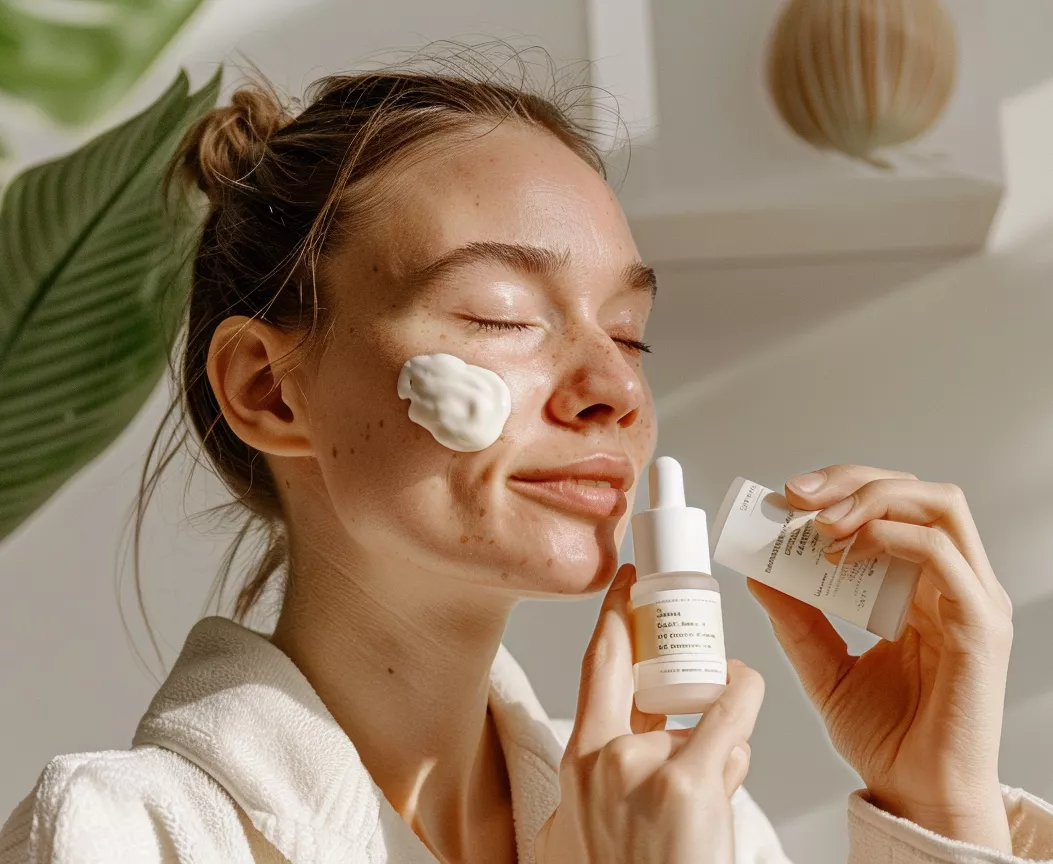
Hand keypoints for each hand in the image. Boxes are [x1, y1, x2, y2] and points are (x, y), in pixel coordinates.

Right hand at [536, 563, 764, 863]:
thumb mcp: (580, 825)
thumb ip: (601, 773)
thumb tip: (628, 742)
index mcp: (578, 759)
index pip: (597, 664)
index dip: (615, 616)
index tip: (630, 581)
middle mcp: (605, 755)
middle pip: (650, 669)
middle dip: (677, 647)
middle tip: (695, 628)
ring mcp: (646, 767)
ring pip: (701, 707)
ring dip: (719, 730)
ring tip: (716, 778)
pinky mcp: (689, 786)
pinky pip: (731, 715)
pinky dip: (744, 696)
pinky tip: (746, 692)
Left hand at [748, 465, 1012, 850]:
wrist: (915, 796)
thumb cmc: (886, 736)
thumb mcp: (823, 665)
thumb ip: (795, 618)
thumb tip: (757, 570)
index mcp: (921, 587)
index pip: (894, 507)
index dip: (842, 488)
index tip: (785, 498)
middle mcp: (953, 583)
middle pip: (917, 493)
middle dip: (851, 480)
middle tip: (795, 496)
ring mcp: (972, 600)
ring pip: (938, 506)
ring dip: (870, 499)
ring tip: (819, 523)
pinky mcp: (979, 625)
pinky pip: (940, 554)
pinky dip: (888, 538)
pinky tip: (845, 552)